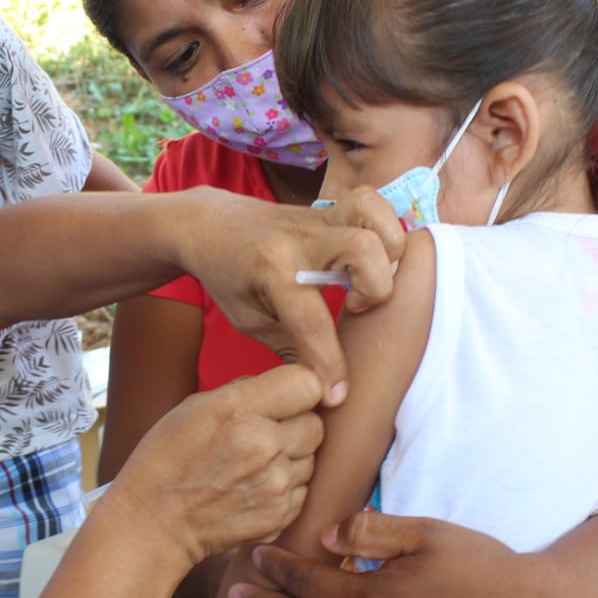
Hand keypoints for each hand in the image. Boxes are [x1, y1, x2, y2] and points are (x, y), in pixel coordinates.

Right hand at [105, 364, 324, 571]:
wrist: (154, 521)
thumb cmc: (167, 458)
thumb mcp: (193, 406)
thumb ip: (243, 391)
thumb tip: (278, 386)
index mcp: (238, 410)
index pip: (308, 383)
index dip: (299, 388)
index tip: (288, 397)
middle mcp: (263, 445)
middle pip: (316, 423)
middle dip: (296, 425)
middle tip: (266, 433)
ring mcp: (275, 484)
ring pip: (311, 458)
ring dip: (291, 458)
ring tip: (255, 464)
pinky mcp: (280, 514)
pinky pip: (303, 490)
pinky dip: (286, 487)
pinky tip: (254, 487)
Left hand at [178, 187, 403, 406]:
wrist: (209, 224)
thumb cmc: (228, 276)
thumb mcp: (249, 320)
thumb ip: (291, 349)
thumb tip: (327, 388)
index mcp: (271, 270)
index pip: (313, 323)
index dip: (331, 368)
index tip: (337, 394)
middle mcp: (299, 239)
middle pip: (362, 248)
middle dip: (376, 288)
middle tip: (354, 308)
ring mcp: (317, 217)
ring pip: (371, 214)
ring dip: (388, 250)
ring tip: (368, 278)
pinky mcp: (329, 209)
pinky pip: (370, 202)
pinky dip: (384, 225)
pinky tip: (374, 255)